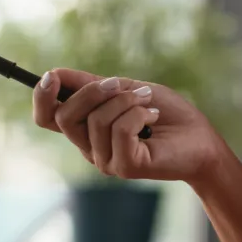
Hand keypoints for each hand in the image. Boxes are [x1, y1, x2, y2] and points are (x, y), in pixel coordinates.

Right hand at [32, 69, 226, 185]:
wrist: (200, 138)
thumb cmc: (166, 113)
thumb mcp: (125, 90)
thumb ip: (91, 85)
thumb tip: (52, 73)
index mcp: (86, 129)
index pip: (47, 118)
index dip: (41, 97)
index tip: (51, 76)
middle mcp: (90, 148)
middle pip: (65, 117)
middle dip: (93, 91)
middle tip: (122, 84)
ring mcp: (106, 161)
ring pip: (96, 120)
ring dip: (126, 101)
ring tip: (148, 103)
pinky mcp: (126, 167)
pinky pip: (120, 131)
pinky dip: (139, 114)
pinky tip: (153, 118)